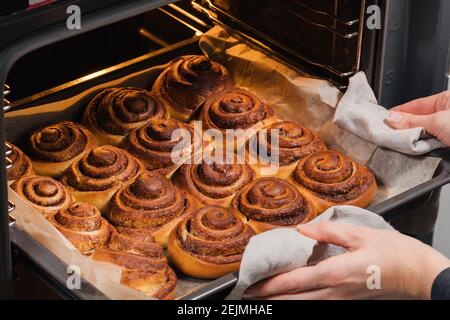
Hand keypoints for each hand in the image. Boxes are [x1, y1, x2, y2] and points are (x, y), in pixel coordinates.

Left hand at [244, 221, 449, 299]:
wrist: (418, 274)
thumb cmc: (393, 253)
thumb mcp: (360, 234)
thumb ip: (327, 232)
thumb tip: (302, 230)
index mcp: (335, 273)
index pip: (294, 282)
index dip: (270, 285)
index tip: (252, 286)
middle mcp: (334, 291)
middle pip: (295, 299)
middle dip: (270, 299)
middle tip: (249, 295)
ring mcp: (341, 298)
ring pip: (305, 305)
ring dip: (282, 301)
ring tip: (264, 297)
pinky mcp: (347, 299)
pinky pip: (318, 303)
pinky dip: (300, 300)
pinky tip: (293, 296)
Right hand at [387, 90, 449, 146]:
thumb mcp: (437, 122)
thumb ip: (413, 121)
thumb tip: (393, 117)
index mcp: (447, 99)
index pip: (417, 104)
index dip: (400, 111)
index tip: (386, 118)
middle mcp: (447, 113)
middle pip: (419, 119)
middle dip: (405, 127)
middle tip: (390, 132)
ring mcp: (447, 128)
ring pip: (424, 132)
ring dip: (413, 139)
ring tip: (400, 142)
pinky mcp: (446, 143)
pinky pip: (430, 143)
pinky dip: (422, 147)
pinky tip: (412, 149)